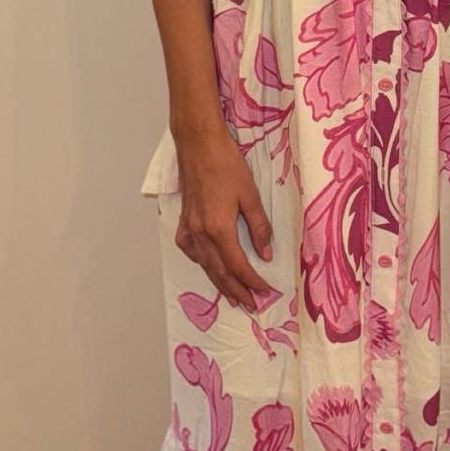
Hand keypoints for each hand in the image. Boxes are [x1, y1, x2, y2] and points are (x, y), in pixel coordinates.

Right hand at [173, 126, 276, 312]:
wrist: (198, 145)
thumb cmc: (227, 165)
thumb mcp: (250, 196)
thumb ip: (259, 227)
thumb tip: (266, 254)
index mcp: (218, 230)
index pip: (238, 266)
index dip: (252, 282)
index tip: (266, 292)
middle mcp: (200, 234)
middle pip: (219, 272)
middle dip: (236, 291)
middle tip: (251, 305)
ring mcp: (189, 228)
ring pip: (204, 264)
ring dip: (219, 282)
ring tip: (233, 296)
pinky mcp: (183, 220)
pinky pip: (190, 249)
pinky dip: (201, 262)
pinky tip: (208, 265)